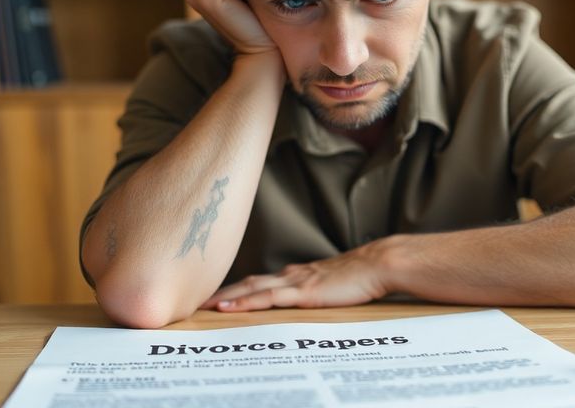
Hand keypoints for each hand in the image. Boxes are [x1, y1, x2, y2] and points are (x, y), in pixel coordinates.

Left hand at [199, 243, 392, 311]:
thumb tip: (312, 298)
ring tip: (202, 306)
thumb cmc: (363, 276)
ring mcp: (295, 283)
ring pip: (251, 289)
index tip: (215, 297)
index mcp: (298, 274)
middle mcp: (291, 276)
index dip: (236, 289)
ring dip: (226, 298)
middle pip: (248, 282)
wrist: (379, 264)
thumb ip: (320, 290)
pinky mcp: (303, 292)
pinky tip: (227, 309)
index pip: (259, 281)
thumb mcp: (336, 284)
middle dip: (222, 292)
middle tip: (195, 301)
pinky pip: (267, 298)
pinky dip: (244, 303)